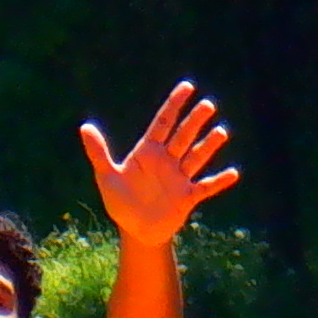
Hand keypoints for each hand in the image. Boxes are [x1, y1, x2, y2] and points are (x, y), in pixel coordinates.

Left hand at [82, 82, 240, 250]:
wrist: (136, 230)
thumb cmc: (121, 201)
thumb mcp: (106, 176)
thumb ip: (98, 152)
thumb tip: (85, 126)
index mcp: (148, 152)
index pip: (163, 122)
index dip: (174, 104)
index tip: (187, 86)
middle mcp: (167, 161)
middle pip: (183, 136)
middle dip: (194, 121)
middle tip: (207, 105)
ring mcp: (179, 178)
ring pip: (196, 157)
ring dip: (208, 146)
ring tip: (221, 132)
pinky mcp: (188, 196)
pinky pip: (206, 187)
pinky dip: (219, 182)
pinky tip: (233, 173)